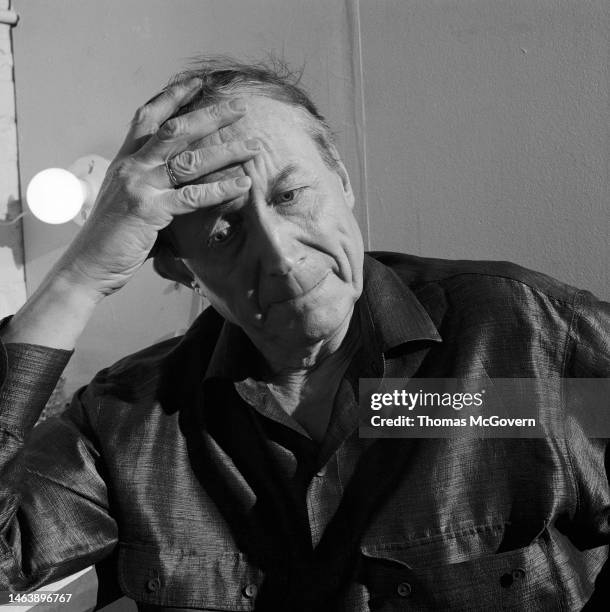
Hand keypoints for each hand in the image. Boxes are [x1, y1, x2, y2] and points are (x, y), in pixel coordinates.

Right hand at [54, 78, 257, 300]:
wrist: (88, 266)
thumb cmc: (111, 238)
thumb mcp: (126, 201)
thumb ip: (149, 186)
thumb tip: (178, 183)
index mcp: (125, 161)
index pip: (149, 117)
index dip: (173, 97)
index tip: (198, 83)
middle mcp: (131, 166)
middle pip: (175, 130)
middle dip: (210, 115)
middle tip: (239, 106)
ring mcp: (139, 186)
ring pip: (190, 160)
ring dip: (226, 150)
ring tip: (254, 145)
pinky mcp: (149, 210)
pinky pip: (193, 196)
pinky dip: (221, 189)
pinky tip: (243, 184)